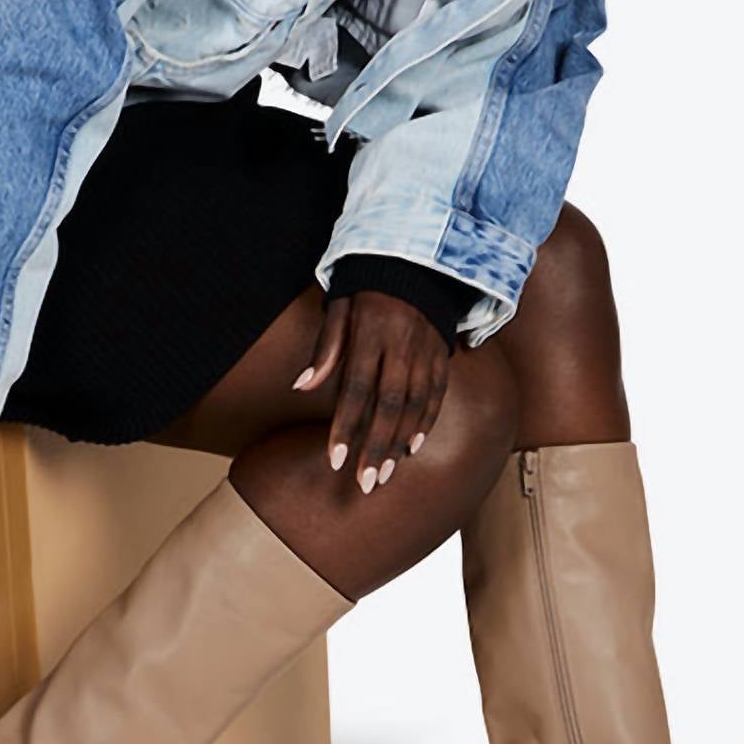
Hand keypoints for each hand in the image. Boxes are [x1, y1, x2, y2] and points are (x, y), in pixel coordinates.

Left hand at [292, 291, 449, 492]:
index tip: (335, 460)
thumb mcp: (340, 305)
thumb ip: (325, 348)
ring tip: (386, 474)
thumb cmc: (367, 287)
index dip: (345, 427)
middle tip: (365, 483)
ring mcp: (426, 351)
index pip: (356, 389)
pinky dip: (427, 422)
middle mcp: (401, 346)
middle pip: (389, 405)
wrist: (416, 260)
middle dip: (376, 447)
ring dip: (400, 443)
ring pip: (415, 405)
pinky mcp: (442, 354)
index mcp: (371, 334)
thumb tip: (301, 385)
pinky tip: (414, 447)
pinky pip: (437, 394)